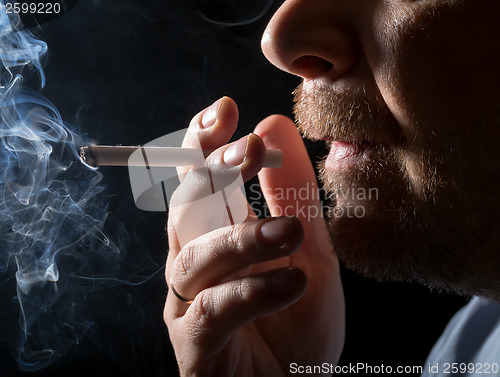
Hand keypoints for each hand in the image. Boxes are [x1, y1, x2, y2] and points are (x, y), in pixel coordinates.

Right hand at [164, 97, 343, 376]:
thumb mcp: (309, 245)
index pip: (198, 179)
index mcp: (216, 232)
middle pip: (184, 207)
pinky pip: (212, 310)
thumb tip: (273, 123)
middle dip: (213, 174)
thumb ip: (293, 190)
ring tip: (290, 232)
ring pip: (193, 257)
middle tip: (250, 152)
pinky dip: (251, 291)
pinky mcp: (195, 346)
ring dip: (240, 237)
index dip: (203, 143)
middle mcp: (193, 262)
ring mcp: (188, 304)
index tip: (224, 110)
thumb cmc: (297, 316)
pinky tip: (292, 281)